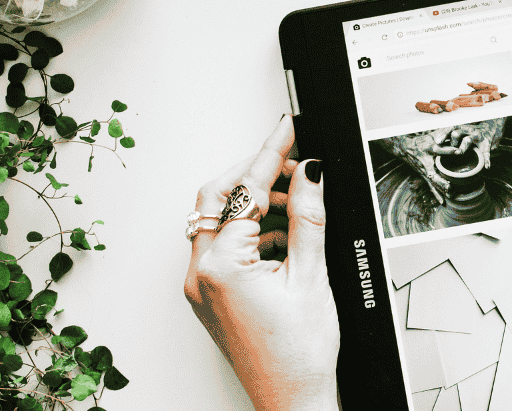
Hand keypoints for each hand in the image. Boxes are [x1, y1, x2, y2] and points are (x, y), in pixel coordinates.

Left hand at [183, 118, 339, 410]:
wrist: (291, 401)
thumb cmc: (299, 355)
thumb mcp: (311, 276)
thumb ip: (308, 216)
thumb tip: (310, 173)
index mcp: (221, 266)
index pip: (245, 190)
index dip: (271, 152)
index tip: (288, 127)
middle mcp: (201, 274)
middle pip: (216, 198)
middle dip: (253, 174)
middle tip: (292, 161)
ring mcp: (201, 287)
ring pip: (217, 221)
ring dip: (253, 204)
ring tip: (296, 205)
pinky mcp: (210, 296)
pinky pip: (222, 247)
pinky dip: (250, 231)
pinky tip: (284, 237)